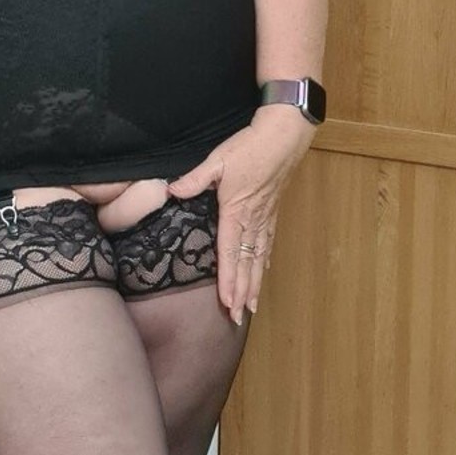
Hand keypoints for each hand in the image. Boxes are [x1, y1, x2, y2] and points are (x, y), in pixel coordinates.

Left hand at [167, 106, 315, 323]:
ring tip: (251, 306)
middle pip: (247, 263)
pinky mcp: (271, 212)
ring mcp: (265, 218)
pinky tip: (264, 271)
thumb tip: (171, 190)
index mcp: (237, 212)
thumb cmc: (250, 147)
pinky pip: (268, 244)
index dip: (228, 280)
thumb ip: (195, 178)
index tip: (227, 303)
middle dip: (242, 292)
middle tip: (237, 317)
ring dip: (255, 283)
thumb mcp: (218, 160)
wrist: (284, 137)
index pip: (230, 253)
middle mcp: (253, 221)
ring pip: (259, 258)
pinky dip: (264, 262)